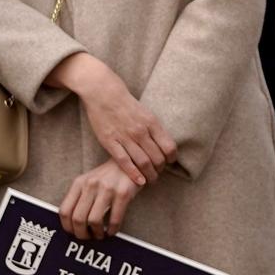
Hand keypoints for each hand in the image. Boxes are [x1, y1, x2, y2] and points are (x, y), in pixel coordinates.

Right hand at [51, 54, 175, 186]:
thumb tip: (165, 145)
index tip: (169, 163)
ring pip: (143, 162)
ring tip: (150, 180)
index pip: (169, 147)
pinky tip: (139, 181)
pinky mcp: (110, 141)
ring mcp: (125, 137)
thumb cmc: (126, 103)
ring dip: (149, 175)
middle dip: (160, 170)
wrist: (103, 92)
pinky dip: (133, 173)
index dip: (171, 159)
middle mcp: (141, 131)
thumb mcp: (146, 113)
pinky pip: (124, 161)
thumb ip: (154, 129)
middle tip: (158, 174)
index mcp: (152, 122)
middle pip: (157, 158)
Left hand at [58, 160, 142, 241]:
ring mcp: (107, 189)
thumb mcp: (89, 181)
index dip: (67, 227)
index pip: (65, 210)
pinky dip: (112, 230)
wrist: (131, 162)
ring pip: (94, 220)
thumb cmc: (108, 176)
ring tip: (100, 234)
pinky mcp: (123, 193)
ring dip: (97, 233)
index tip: (73, 233)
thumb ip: (79, 197)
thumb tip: (72, 223)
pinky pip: (114, 219)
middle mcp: (91, 184)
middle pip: (78, 218)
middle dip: (82, 234)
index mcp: (79, 183)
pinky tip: (111, 230)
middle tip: (87, 237)